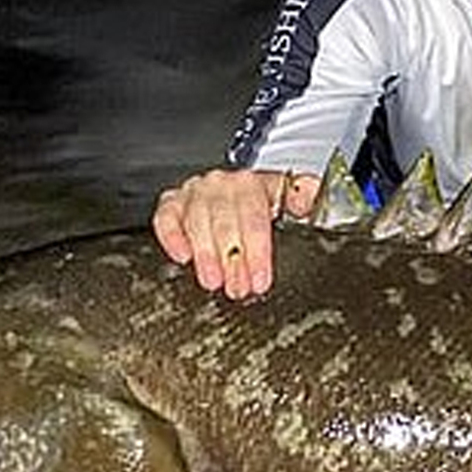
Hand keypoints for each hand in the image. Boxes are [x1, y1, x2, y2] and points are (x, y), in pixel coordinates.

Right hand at [152, 168, 320, 297]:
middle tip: (238, 288)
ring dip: (206, 255)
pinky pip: (166, 217)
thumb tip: (305, 200)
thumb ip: (304, 197)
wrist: (241, 194)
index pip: (255, 217)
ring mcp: (195, 193)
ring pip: (197, 222)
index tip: (260, 279)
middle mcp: (222, 184)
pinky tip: (183, 257)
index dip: (258, 252)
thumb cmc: (265, 206)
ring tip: (213, 282)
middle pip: (226, 223)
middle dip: (233, 260)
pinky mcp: (172, 203)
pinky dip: (172, 237)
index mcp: (253, 183)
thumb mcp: (291, 202)